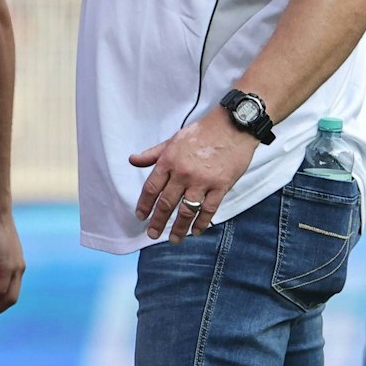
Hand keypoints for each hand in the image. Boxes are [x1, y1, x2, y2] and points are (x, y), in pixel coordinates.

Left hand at [130, 108, 260, 241]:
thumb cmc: (202, 133)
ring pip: (186, 210)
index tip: (140, 216)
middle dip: (158, 221)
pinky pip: (208, 210)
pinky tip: (196, 231)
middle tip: (152, 234)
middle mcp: (183, 173)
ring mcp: (202, 181)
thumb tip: (132, 160)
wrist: (232, 127)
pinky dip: (201, 223)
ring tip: (173, 239)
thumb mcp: (173, 140)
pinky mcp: (221, 186)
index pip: (151, 188)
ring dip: (179, 227)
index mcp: (169, 161)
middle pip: (166, 203)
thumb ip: (153, 154)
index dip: (144, 204)